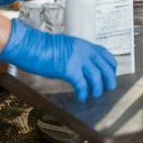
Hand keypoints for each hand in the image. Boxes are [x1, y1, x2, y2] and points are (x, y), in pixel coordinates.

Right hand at [0, 20, 117, 101]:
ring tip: (92, 95)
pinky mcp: (69, 70)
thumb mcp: (66, 46)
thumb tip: (83, 66)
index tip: (109, 75)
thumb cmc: (44, 48)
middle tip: (107, 89)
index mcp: (84, 45)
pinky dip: (83, 94)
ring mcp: (77, 60)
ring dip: (96, 89)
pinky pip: (82, 85)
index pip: (106, 55)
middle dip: (109, 80)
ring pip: (96, 78)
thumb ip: (77, 53)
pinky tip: (80, 98)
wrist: (31, 46)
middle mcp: (84, 51)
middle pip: (105, 68)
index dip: (110, 67)